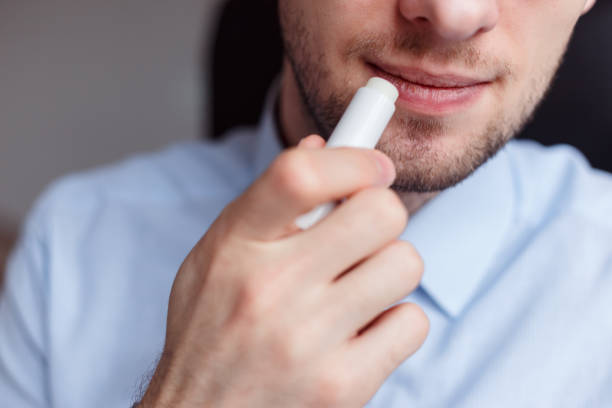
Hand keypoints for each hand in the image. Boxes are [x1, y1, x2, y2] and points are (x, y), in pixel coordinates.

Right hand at [139, 135, 428, 407]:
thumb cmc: (211, 329)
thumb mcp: (217, 254)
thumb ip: (268, 201)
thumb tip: (324, 148)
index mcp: (236, 245)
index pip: (302, 174)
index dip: (354, 158)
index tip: (374, 166)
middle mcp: (271, 289)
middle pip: (379, 212)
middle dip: (381, 214)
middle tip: (364, 232)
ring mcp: (309, 340)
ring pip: (405, 263)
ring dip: (389, 269)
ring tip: (355, 287)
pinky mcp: (343, 385)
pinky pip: (412, 322)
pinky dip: (394, 322)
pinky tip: (360, 331)